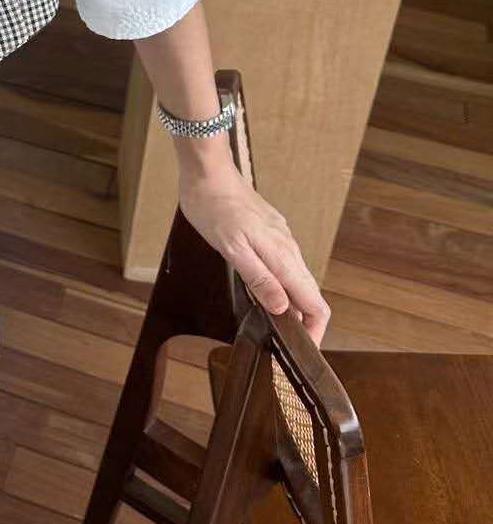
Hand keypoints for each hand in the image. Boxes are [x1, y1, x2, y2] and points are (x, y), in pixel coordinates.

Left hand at [177, 163, 331, 345]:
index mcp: (282, 256)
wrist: (207, 171)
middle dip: (302, 322)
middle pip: (309, 294)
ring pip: (296, 279)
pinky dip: (281, 283)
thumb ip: (259, 278)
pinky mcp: (270, 230)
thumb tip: (283, 308)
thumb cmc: (213, 207)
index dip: (314, 331)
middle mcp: (288, 247)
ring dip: (291, 303)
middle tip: (282, 345)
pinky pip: (284, 264)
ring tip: (271, 323)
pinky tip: (263, 289)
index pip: (315, 303)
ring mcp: (280, 237)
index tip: (300, 351)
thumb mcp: (231, 248)